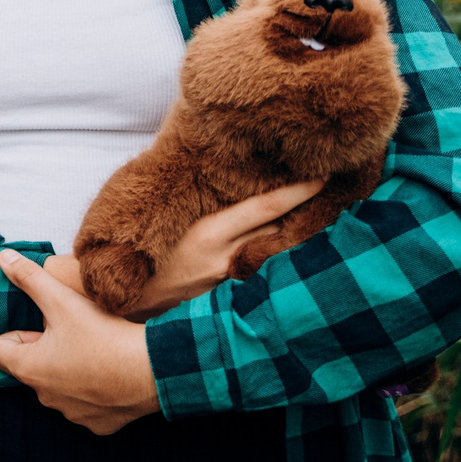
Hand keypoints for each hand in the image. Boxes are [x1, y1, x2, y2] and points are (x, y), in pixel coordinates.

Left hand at [0, 251, 154, 434]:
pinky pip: (86, 405)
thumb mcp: (62, 300)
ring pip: (58, 386)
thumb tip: (3, 258)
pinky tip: (109, 374)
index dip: (15, 332)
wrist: (153, 370)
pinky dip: (93, 390)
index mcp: (29, 368)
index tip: (40, 323)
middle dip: (43, 348)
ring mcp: (71, 413)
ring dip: (67, 369)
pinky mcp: (97, 424)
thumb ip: (30, 279)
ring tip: (92, 350)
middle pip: (29, 367)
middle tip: (70, 330)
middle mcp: (44, 396)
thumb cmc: (103, 335)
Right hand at [139, 181, 323, 314]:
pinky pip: (264, 268)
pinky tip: (286, 247)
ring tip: (313, 216)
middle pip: (280, 228)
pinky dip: (276, 255)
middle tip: (327, 192)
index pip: (267, 207)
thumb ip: (202, 196)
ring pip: (276, 249)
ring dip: (293, 233)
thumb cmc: (148, 248)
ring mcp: (231, 280)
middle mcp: (226, 257)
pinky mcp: (232, 296)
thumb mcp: (171, 216)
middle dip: (303, 211)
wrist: (133, 297)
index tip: (323, 178)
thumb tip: (225, 164)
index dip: (298, 192)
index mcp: (209, 232)